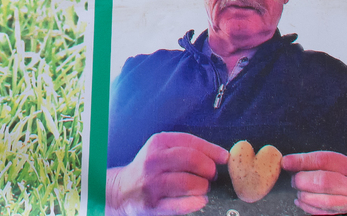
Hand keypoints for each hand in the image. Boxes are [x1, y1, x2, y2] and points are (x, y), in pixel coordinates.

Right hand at [105, 132, 227, 215]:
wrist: (122, 190)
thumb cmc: (150, 169)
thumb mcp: (162, 150)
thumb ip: (187, 149)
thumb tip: (221, 156)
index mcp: (158, 143)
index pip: (190, 142)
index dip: (212, 150)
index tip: (224, 158)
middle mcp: (153, 161)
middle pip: (191, 159)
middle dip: (209, 168)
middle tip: (212, 175)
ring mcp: (151, 183)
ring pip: (188, 182)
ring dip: (203, 187)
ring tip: (203, 188)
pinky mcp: (152, 205)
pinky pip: (181, 205)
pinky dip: (196, 203)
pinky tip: (199, 200)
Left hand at [280, 151, 346, 214]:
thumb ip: (325, 163)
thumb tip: (295, 162)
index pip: (325, 160)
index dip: (303, 160)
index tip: (287, 161)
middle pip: (323, 181)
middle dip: (302, 180)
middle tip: (295, 178)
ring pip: (323, 201)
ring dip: (304, 195)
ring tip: (299, 190)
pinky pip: (324, 214)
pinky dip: (309, 208)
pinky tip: (302, 202)